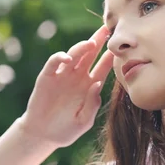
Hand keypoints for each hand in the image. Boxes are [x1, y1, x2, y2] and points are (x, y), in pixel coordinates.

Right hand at [18, 25, 113, 147]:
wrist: (43, 135)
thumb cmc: (67, 130)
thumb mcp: (83, 121)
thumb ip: (92, 104)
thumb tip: (97, 84)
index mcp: (90, 86)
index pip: (103, 67)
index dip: (110, 58)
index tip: (120, 47)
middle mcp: (77, 77)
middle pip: (89, 55)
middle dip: (98, 41)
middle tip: (107, 29)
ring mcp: (62, 76)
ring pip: (73, 55)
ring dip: (82, 47)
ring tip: (91, 43)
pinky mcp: (47, 77)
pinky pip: (54, 63)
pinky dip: (59, 57)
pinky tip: (67, 58)